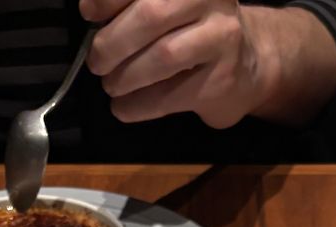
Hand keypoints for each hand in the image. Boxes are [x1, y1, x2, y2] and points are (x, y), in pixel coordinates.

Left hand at [79, 0, 335, 127]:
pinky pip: (172, 95)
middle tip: (96, 61)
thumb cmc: (194, 29)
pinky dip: (139, 105)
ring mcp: (222, 39)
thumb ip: (133, 4)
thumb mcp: (167, 4)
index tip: (88, 12)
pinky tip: (124, 107)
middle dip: (113, 41)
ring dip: (126, 76)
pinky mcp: (222, 80)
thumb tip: (90, 10)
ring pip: (163, 57)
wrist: (247, 64)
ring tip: (110, 85)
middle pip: (152, 15)